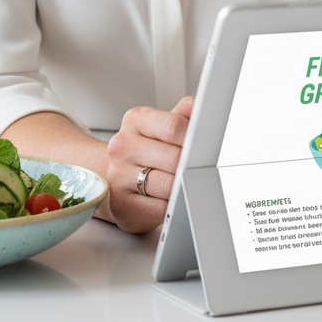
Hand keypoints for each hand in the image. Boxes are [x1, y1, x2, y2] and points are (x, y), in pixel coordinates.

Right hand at [104, 96, 193, 233]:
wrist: (116, 177)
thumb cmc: (148, 150)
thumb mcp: (163, 126)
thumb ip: (184, 114)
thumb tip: (201, 111)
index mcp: (135, 120)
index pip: (173, 126)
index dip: (195, 139)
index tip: (205, 148)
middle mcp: (122, 146)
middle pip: (173, 158)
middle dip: (191, 166)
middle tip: (201, 170)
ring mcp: (118, 176)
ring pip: (168, 186)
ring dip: (183, 188)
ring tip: (187, 185)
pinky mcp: (121, 205)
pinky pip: (160, 210)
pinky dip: (173, 208)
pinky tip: (173, 202)